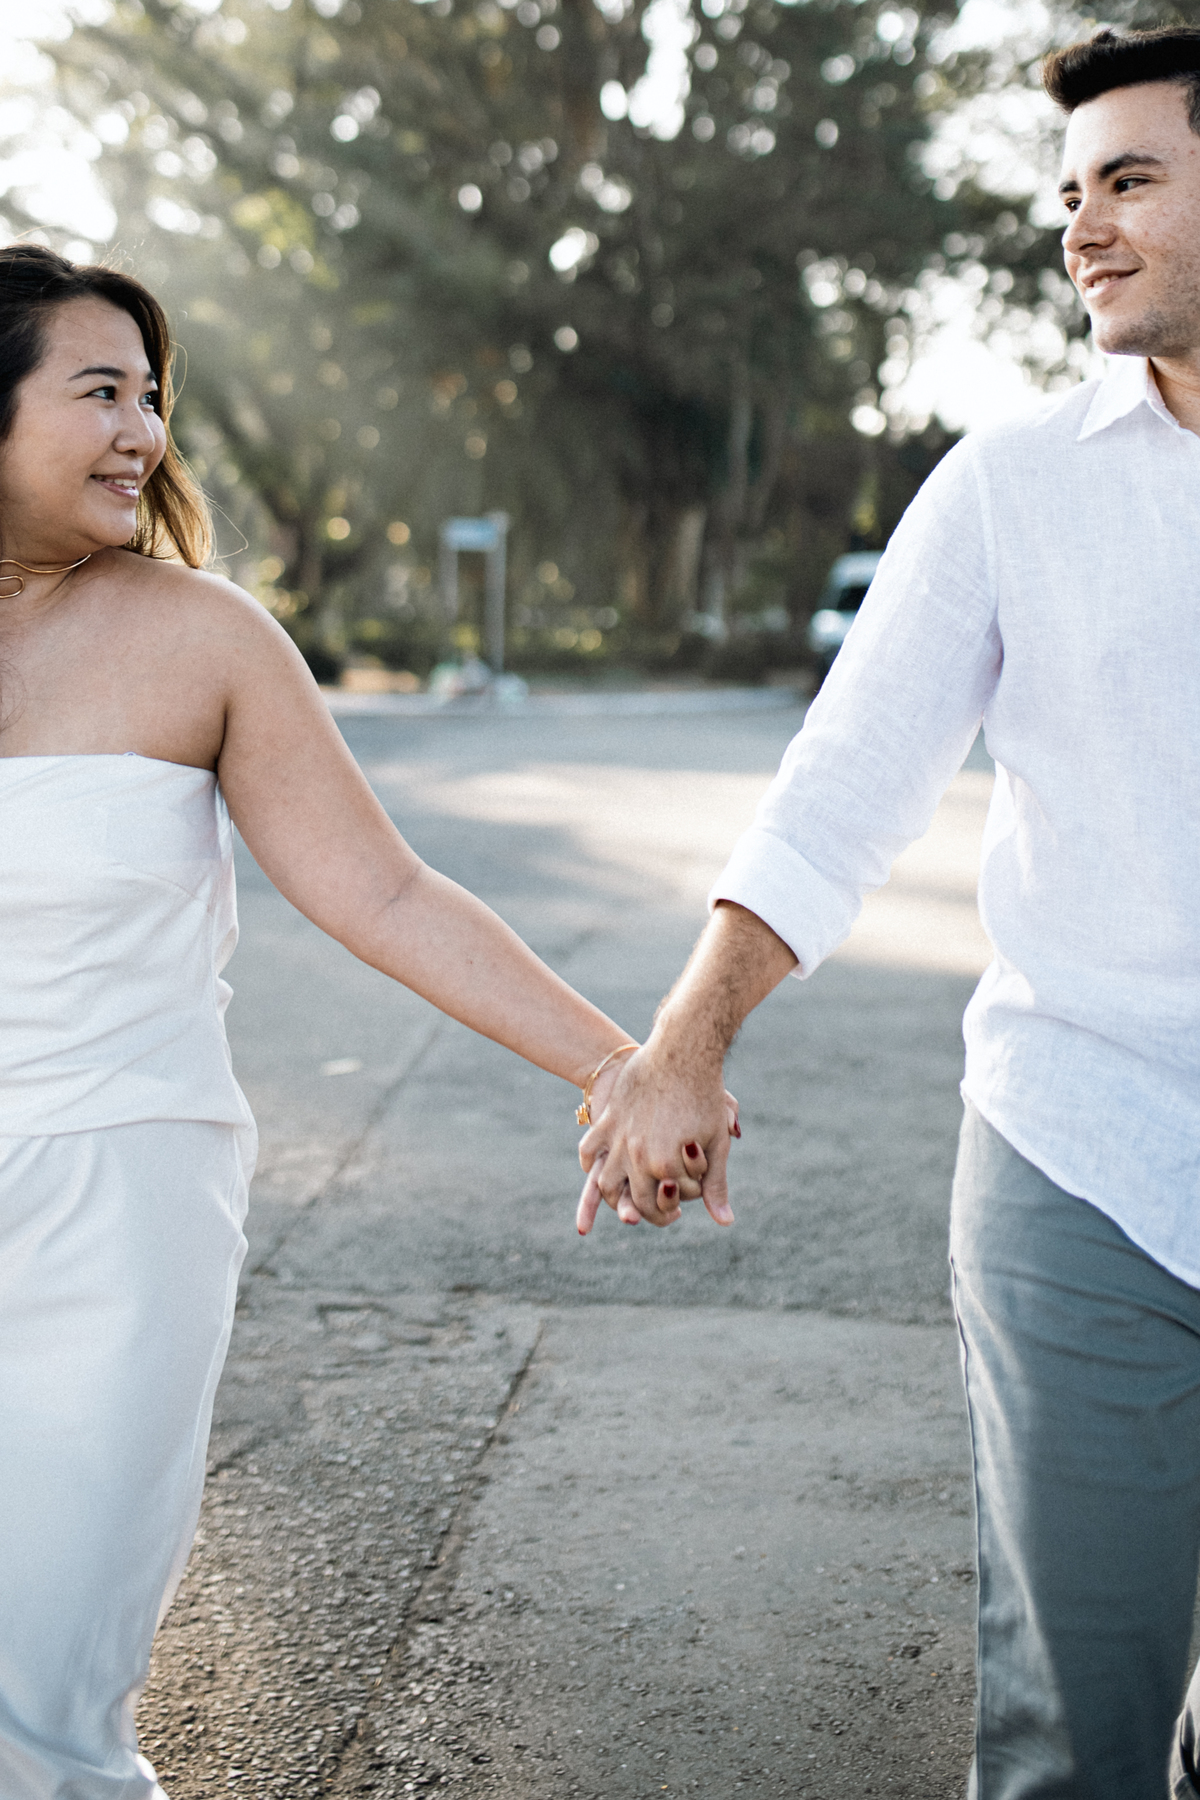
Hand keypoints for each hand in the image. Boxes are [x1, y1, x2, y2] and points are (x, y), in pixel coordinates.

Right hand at [575, 1038, 738, 1233]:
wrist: (683, 1050)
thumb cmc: (705, 1095)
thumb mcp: (717, 1143)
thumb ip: (716, 1185)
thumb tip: (725, 1222)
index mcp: (664, 1164)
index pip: (661, 1205)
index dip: (672, 1209)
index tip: (681, 1205)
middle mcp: (637, 1155)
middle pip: (632, 1199)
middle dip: (644, 1208)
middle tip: (656, 1203)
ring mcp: (618, 1137)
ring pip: (604, 1181)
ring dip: (612, 1194)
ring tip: (624, 1195)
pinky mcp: (608, 1118)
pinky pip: (589, 1148)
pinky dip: (590, 1163)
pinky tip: (596, 1168)